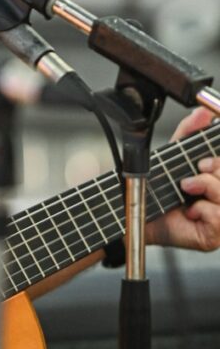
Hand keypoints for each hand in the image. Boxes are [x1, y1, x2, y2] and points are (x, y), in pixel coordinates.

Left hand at [147, 106, 219, 253]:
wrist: (137, 215)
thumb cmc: (158, 190)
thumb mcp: (174, 155)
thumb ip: (189, 131)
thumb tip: (204, 112)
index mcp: (218, 180)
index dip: (218, 162)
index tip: (203, 162)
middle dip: (213, 172)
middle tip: (193, 174)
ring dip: (205, 187)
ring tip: (187, 189)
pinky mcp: (215, 235)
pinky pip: (219, 216)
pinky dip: (202, 210)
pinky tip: (190, 212)